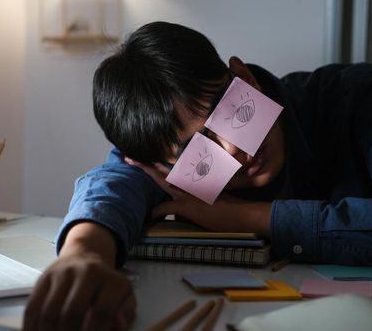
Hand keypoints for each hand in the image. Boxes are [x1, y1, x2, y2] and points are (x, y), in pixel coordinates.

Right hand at [24, 253, 135, 330]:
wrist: (85, 257)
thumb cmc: (105, 286)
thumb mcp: (124, 297)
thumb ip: (125, 314)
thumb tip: (118, 325)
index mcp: (111, 280)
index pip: (102, 312)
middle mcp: (86, 272)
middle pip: (72, 312)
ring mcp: (62, 273)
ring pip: (50, 311)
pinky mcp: (44, 278)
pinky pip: (32, 307)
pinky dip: (32, 328)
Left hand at [125, 158, 271, 236]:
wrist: (243, 215)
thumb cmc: (232, 206)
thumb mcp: (215, 194)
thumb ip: (200, 191)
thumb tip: (188, 194)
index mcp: (196, 179)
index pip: (173, 168)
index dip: (158, 163)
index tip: (146, 158)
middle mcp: (191, 182)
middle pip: (163, 171)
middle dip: (145, 164)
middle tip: (128, 157)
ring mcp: (188, 193)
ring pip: (162, 181)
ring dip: (147, 175)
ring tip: (131, 166)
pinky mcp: (189, 207)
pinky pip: (167, 207)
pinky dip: (157, 211)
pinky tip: (149, 215)